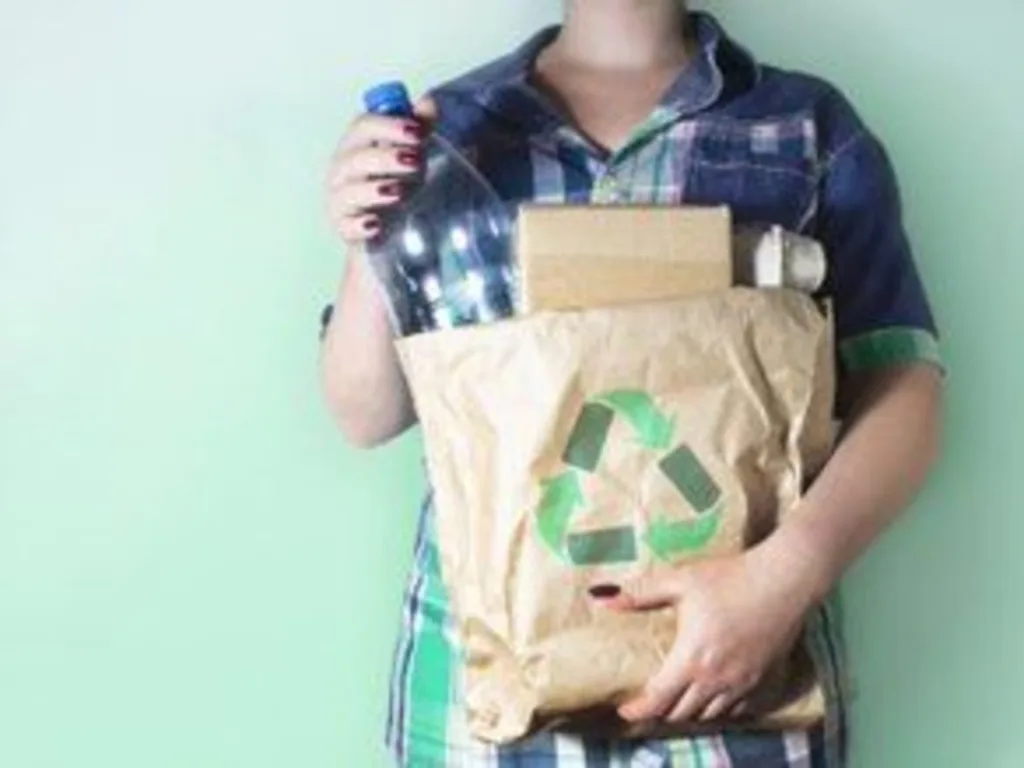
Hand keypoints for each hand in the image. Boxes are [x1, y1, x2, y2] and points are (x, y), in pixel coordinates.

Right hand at [324, 96, 437, 245]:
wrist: (385, 233)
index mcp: (356, 146)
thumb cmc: (396, 186)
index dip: (389, 126)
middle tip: (415, 161)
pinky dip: (360, 225)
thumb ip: (418, 130)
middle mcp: (342, 171)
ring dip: (373, 189)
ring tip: (399, 191)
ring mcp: (339, 201)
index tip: (418, 132)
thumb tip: (429, 103)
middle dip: (386, 157)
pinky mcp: (344, 229)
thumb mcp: (413, 157)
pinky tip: (376, 224)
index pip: (363, 126)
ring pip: (348, 192)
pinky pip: (347, 226)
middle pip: (356, 158)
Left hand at [597, 543, 818, 725]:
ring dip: (689, 712)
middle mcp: (715, 680)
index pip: (658, 699)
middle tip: (649, 701)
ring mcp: (741, 683)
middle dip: (661, 711)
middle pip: (681, 713)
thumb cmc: (730, 578)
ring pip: (708, 714)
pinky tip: (713, 696)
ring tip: (677, 700)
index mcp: (691, 659)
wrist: (784, 581)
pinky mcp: (761, 679)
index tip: (625, 709)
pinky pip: (736, 709)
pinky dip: (719, 709)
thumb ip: (641, 594)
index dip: (638, 710)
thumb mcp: (681, 581)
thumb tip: (603, 599)